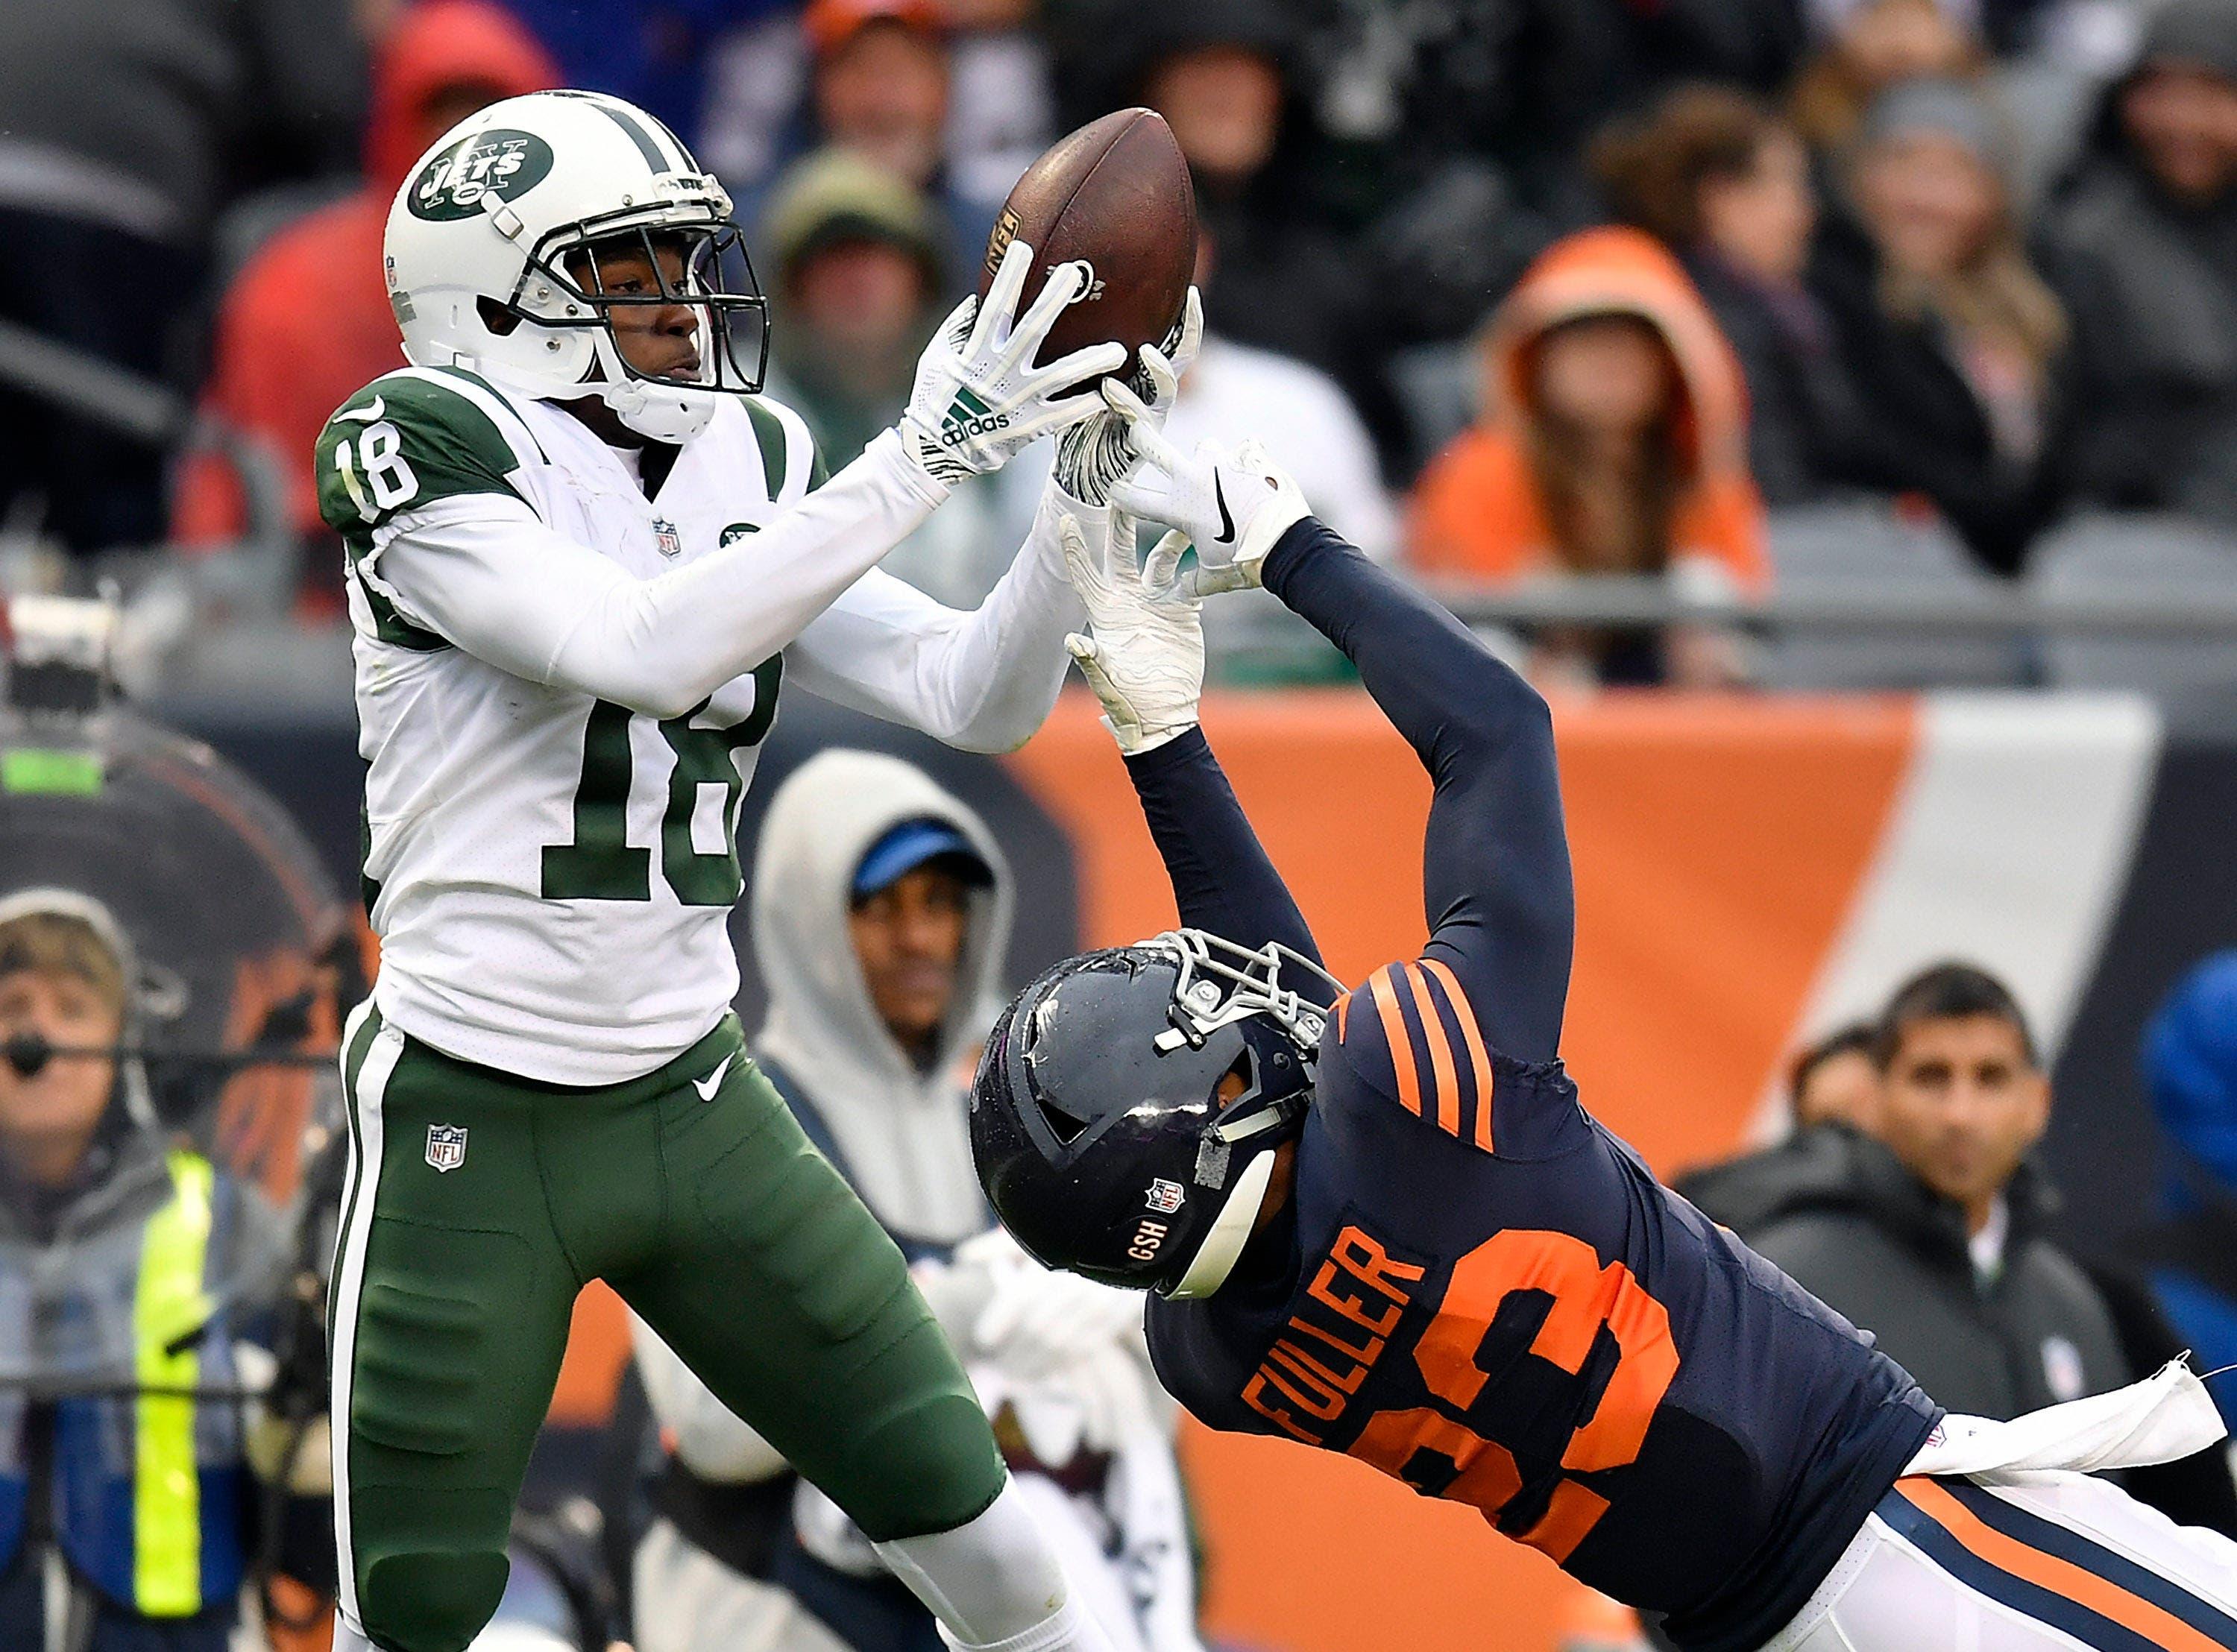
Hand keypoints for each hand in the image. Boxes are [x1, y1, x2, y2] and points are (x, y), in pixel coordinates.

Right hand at [899, 239, 1126, 484]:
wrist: (938, 450)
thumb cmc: (935, 397)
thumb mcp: (937, 357)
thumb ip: (959, 326)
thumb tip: (978, 297)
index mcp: (976, 352)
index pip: (995, 308)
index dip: (1009, 279)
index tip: (1023, 247)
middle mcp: (999, 372)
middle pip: (1032, 331)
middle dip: (1053, 301)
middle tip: (1075, 274)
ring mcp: (1016, 401)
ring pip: (1059, 376)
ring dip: (1089, 362)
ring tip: (1119, 350)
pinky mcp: (1028, 427)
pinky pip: (1062, 415)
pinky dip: (1084, 406)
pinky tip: (1109, 394)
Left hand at [957, 1226, 1143, 1379]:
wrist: (1134, 1229)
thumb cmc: (1073, 1231)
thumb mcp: (1037, 1231)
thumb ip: (999, 1244)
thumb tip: (964, 1256)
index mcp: (1053, 1257)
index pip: (1019, 1298)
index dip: (997, 1323)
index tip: (983, 1340)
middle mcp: (1077, 1279)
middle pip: (1037, 1328)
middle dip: (1014, 1352)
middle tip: (998, 1366)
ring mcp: (1101, 1300)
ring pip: (1060, 1345)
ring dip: (1034, 1366)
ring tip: (1015, 1375)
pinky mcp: (1118, 1316)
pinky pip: (1084, 1349)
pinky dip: (1060, 1365)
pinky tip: (1043, 1372)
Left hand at [1052, 287, 1201, 507]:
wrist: (1080, 472)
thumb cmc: (1079, 422)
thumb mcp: (1078, 381)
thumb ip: (1080, 355)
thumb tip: (1052, 310)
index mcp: (1145, 375)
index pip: (1172, 339)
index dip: (1184, 316)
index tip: (1189, 287)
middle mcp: (1154, 392)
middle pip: (1183, 357)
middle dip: (1192, 330)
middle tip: (1191, 303)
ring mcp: (1151, 417)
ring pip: (1167, 388)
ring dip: (1160, 368)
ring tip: (1147, 351)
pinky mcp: (1141, 441)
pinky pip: (1138, 417)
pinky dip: (1125, 401)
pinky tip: (1109, 388)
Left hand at [1060, 513, 1202, 754]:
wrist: (1164, 716)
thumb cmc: (1127, 703)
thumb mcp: (1107, 683)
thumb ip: (1091, 662)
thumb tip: (1071, 640)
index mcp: (1104, 613)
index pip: (1085, 574)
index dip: (1075, 548)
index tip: (1063, 518)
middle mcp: (1129, 601)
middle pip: (1122, 553)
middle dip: (1122, 523)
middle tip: (1122, 491)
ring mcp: (1156, 603)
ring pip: (1162, 558)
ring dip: (1171, 537)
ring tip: (1182, 512)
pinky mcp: (1184, 612)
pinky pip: (1192, 581)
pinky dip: (1201, 568)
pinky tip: (1211, 549)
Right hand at [1104, 390, 1311, 597]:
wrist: (1287, 544)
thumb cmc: (1246, 562)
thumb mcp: (1214, 577)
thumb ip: (1192, 584)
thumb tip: (1177, 595)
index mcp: (1177, 508)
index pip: (1133, 499)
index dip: (1119, 494)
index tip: (1114, 490)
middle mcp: (1193, 479)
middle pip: (1153, 448)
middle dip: (1140, 438)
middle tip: (1136, 431)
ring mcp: (1221, 463)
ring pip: (1204, 446)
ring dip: (1208, 458)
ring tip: (1222, 474)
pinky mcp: (1248, 456)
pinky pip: (1245, 449)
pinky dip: (1247, 460)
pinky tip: (1256, 473)